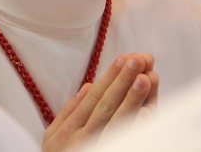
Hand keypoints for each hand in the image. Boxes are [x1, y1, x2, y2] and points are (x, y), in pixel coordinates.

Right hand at [41, 53, 158, 150]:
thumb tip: (87, 86)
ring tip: (146, 78)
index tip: (124, 57)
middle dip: (123, 81)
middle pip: (107, 106)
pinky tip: (147, 114)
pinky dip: (136, 129)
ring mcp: (97, 150)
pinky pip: (125, 144)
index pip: (94, 97)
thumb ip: (68, 112)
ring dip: (132, 100)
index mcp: (70, 130)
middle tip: (138, 59)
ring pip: (117, 124)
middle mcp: (83, 140)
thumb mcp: (53, 138)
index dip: (110, 77)